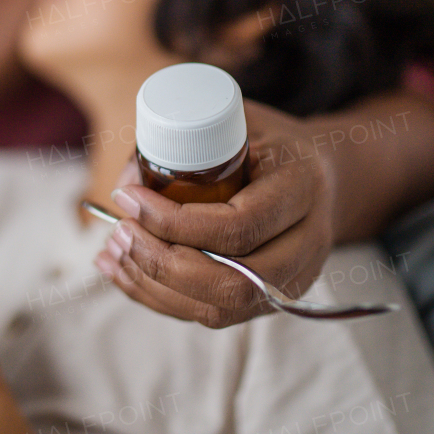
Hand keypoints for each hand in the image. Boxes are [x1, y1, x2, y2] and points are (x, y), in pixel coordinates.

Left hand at [97, 99, 336, 327]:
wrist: (323, 175)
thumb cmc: (268, 140)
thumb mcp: (236, 119)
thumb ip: (184, 140)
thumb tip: (127, 180)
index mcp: (302, 187)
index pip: (238, 226)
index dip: (174, 222)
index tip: (128, 197)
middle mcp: (307, 245)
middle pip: (231, 282)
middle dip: (160, 263)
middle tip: (118, 232)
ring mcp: (292, 281)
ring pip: (219, 308)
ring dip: (153, 286)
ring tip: (111, 253)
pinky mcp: (270, 301)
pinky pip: (212, 314)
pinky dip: (158, 298)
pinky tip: (122, 273)